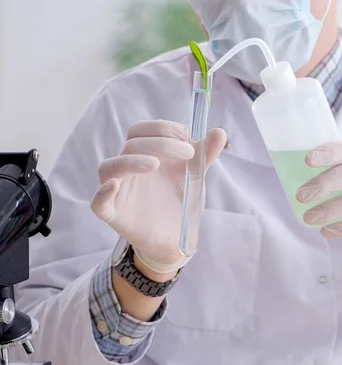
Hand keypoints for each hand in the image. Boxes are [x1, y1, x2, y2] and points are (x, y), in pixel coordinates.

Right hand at [91, 120, 226, 272]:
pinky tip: (115, 185)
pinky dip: (103, 192)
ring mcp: (118, 190)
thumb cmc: (178, 200)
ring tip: (155, 164)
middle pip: (131, 144)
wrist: (175, 237)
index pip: (142, 130)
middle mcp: (127, 168)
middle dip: (160, 142)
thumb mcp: (194, 175)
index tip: (187, 135)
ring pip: (109, 166)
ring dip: (132, 160)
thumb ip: (205, 154)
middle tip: (188, 153)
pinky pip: (98, 202)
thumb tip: (220, 132)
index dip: (163, 128)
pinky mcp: (113, 213)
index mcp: (145, 154)